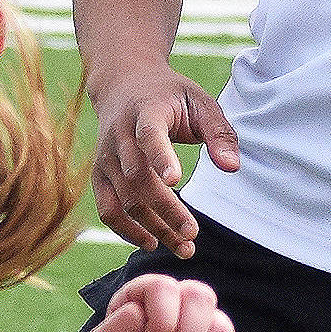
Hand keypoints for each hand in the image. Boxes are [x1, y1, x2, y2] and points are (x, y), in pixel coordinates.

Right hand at [92, 64, 239, 255]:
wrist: (124, 84)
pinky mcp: (99, 174)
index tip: (176, 180)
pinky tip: (151, 243)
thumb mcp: (199, 101)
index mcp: (146, 110)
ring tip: (182, 247)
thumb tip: (232, 168)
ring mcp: (105, 157)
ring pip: (124, 199)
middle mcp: (119, 135)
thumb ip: (218, 132)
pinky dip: (125, 230)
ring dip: (151, 227)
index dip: (160, 157)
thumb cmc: (169, 95)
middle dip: (165, 209)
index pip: (149, 135)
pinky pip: (107, 208)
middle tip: (192, 233)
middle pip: (138, 178)